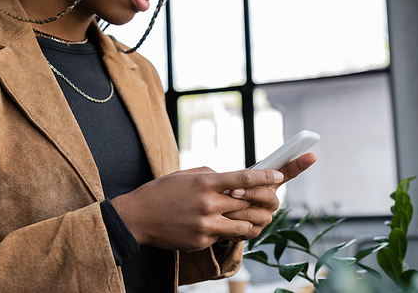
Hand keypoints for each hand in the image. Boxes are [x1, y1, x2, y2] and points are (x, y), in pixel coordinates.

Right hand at [110, 167, 283, 251]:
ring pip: (243, 226)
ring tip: (246, 216)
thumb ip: (212, 175)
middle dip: (262, 202)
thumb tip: (233, 181)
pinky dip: (224, 231)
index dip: (265, 177)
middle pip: (248, 204)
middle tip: (267, 200)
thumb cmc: (162, 191)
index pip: (243, 178)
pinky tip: (216, 226)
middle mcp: (208, 204)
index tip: (279, 175)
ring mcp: (205, 226)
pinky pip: (223, 237)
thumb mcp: (186, 174)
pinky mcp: (201, 242)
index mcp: (205, 183)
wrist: (138, 217)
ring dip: (248, 221)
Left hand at [223, 152, 317, 239]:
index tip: (312, 155)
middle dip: (250, 192)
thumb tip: (241, 177)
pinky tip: (224, 217)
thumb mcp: (232, 179)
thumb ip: (241, 176)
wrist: (214, 215)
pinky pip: (246, 226)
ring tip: (222, 204)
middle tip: (233, 191)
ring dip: (237, 208)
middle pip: (268, 195)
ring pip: (256, 212)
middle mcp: (271, 201)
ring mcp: (265, 217)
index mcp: (268, 183)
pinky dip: (233, 221)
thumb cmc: (226, 191)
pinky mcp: (255, 231)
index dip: (300, 164)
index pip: (288, 172)